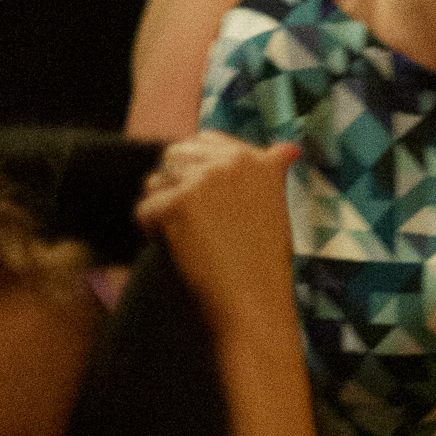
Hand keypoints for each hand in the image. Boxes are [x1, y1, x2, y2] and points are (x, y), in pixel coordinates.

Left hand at [135, 134, 298, 330]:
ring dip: (162, 204)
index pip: (207, 139)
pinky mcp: (178, 203)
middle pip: (177, 154)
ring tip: (182, 232)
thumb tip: (290, 147)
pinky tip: (172, 244)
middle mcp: (231, 161)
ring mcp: (202, 179)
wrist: (255, 295)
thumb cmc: (266, 257)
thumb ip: (271, 169)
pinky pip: (145, 208)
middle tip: (191, 218)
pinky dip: (152, 228)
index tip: (203, 194)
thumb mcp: (276, 202)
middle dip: (176, 183)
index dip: (197, 165)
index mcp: (256, 159)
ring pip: (157, 179)